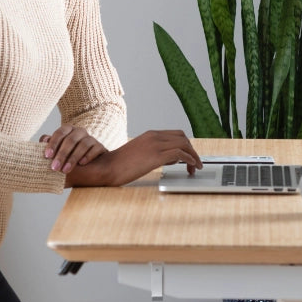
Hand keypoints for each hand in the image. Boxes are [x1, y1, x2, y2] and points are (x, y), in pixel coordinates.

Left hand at [40, 125, 106, 174]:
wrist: (89, 165)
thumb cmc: (68, 156)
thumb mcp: (58, 150)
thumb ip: (51, 145)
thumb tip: (43, 140)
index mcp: (68, 130)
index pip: (60, 133)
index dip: (53, 143)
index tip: (47, 156)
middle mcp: (80, 132)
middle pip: (71, 139)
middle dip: (62, 154)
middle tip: (55, 168)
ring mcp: (91, 138)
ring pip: (83, 144)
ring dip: (73, 158)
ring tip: (66, 170)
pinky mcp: (100, 147)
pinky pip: (95, 149)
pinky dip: (88, 156)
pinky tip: (81, 164)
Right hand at [65, 130, 201, 186]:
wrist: (106, 168)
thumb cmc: (120, 164)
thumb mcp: (140, 152)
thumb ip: (154, 152)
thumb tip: (170, 158)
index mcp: (150, 134)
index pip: (176, 134)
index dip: (186, 145)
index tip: (189, 156)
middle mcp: (154, 136)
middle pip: (183, 137)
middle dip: (192, 150)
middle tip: (194, 163)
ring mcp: (155, 145)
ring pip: (184, 144)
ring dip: (193, 156)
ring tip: (194, 167)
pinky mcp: (156, 156)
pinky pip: (180, 154)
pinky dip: (189, 159)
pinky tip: (190, 166)